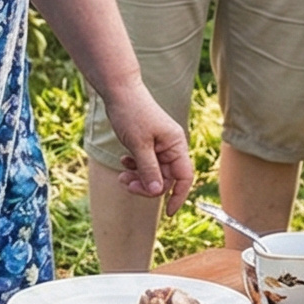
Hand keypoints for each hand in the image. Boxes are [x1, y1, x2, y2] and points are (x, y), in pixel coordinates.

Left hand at [102, 88, 194, 209]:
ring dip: (138, 176)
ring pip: (153, 171)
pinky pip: (145, 162)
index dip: (177, 196)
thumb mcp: (139, 145)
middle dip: (146, 184)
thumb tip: (156, 192)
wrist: (119, 90)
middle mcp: (171, 145)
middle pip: (165, 177)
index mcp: (175, 145)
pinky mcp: (148, 142)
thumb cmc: (132, 112)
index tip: (168, 212)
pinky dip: (134, 165)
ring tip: (122, 175)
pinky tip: (123, 160)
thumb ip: (149, 169)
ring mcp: (159, 144)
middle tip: (127, 184)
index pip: (184, 177)